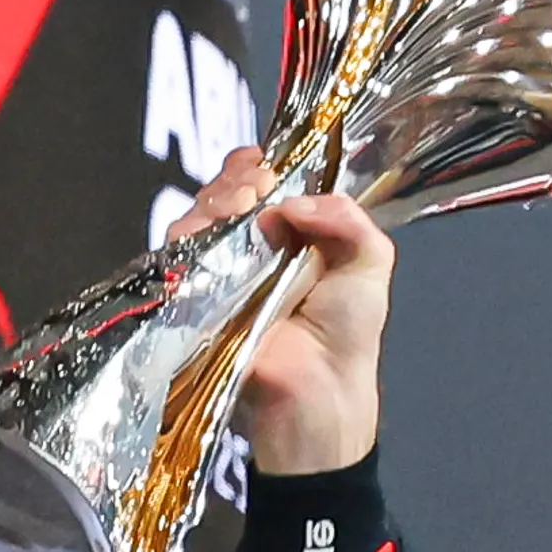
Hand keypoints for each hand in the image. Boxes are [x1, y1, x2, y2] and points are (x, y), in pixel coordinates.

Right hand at [174, 144, 391, 472]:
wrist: (318, 387)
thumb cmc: (348, 333)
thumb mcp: (371, 262)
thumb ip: (347, 217)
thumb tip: (293, 201)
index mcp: (295, 239)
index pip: (267, 188)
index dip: (260, 168)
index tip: (266, 163)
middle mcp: (256, 251)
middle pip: (228, 194)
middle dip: (238, 178)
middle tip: (258, 187)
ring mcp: (224, 272)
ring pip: (201, 215)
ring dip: (216, 199)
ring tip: (241, 206)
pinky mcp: (197, 295)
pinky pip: (180, 251)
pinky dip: (190, 229)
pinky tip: (211, 228)